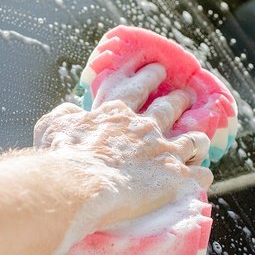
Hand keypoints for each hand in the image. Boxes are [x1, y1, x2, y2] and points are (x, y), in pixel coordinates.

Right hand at [34, 63, 212, 251]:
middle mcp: (145, 127)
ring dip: (198, 139)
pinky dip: (202, 174)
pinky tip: (203, 176)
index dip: (150, 78)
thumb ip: (64, 114)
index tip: (159, 70)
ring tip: (202, 139)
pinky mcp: (176, 177)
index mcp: (116, 113)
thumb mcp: (51, 126)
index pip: (138, 89)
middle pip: (170, 109)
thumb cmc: (61, 157)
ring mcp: (164, 151)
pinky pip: (200, 174)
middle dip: (180, 100)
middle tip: (188, 94)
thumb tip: (70, 110)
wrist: (80, 184)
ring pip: (193, 140)